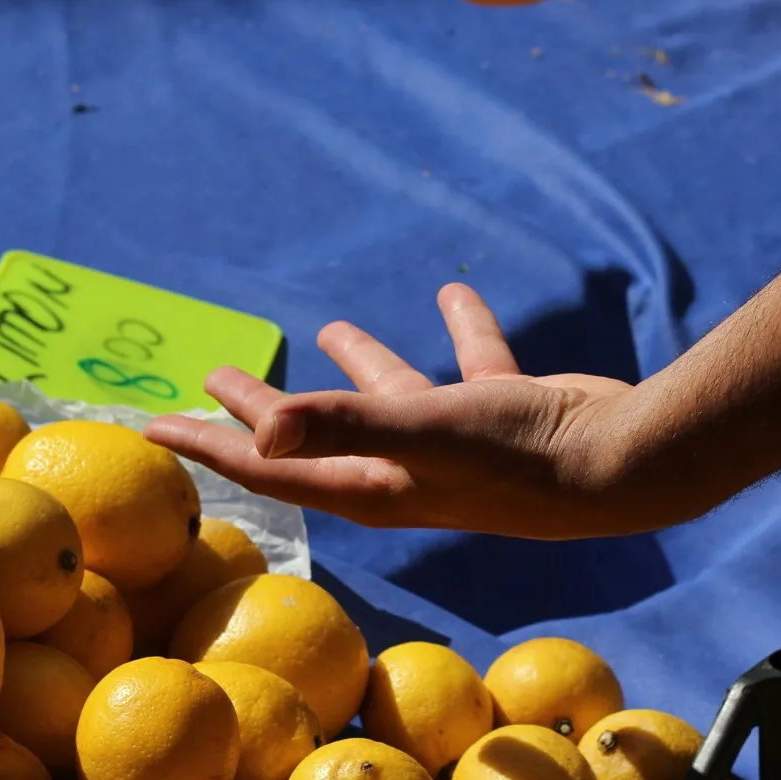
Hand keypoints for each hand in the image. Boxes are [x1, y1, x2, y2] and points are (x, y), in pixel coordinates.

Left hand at [144, 284, 647, 537]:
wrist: (627, 464)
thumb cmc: (522, 457)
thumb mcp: (424, 431)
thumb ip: (345, 424)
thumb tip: (262, 429)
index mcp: (372, 485)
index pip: (269, 466)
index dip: (208, 446)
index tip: (153, 428)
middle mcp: (406, 470)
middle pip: (313, 436)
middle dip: (262, 409)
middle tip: (216, 376)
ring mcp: (456, 445)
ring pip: (390, 399)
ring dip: (358, 365)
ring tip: (327, 330)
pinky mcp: (502, 415)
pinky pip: (469, 364)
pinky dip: (458, 330)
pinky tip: (451, 295)